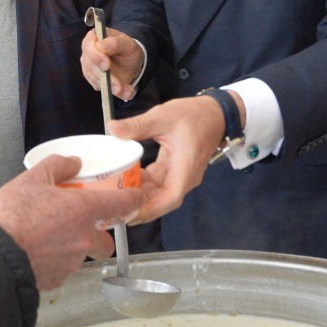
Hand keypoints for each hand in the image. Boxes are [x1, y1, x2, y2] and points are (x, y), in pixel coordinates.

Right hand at [0, 155, 144, 289]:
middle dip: (99, 235)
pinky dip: (54, 261)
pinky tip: (35, 252)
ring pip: (81, 255)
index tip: (134, 198)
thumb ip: (57, 166)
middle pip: (106, 241)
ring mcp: (71, 262)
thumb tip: (72, 163)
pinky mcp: (56, 279)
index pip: (122, 204)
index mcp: (83, 210)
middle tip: (81, 226)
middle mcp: (83, 238)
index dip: (132, 200)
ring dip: (71, 247)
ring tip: (46, 237)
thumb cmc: (11, 217)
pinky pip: (62, 269)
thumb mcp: (32, 179)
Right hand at [79, 27, 141, 100]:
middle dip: (105, 77)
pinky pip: (101, 87)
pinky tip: (125, 92)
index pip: (88, 46)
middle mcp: (87, 53)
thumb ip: (115, 43)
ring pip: (95, 79)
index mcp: (93, 38)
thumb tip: (101, 46)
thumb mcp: (127, 43)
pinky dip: (114, 91)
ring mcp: (89, 67)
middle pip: (90, 66)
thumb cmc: (126, 48)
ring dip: (112, 87)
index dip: (96, 56)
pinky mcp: (94, 80)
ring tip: (126, 90)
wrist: (131, 61)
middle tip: (118, 85)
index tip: (106, 65)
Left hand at [105, 95, 229, 222]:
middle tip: (113, 205)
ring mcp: (181, 175)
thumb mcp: (162, 116)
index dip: (150, 210)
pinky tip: (126, 177)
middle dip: (139, 205)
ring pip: (158, 192)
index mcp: (185, 168)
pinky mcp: (176, 170)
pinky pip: (158, 182)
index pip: (170, 198)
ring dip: (139, 193)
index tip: (129, 213)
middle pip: (162, 199)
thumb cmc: (193, 114)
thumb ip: (137, 125)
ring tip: (114, 193)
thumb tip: (111, 129)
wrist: (215, 113)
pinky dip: (143, 182)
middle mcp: (185, 177)